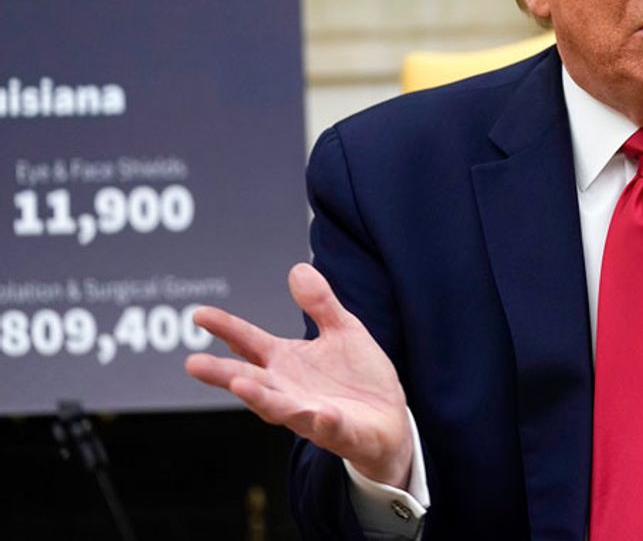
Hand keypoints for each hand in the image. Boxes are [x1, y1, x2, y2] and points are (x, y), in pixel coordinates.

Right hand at [185, 263, 413, 487]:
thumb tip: (298, 269)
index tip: (200, 313)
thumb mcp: (343, 330)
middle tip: (193, 363)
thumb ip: (320, 304)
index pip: (249, 343)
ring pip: (279, 408)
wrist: (391, 420)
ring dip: (260, 398)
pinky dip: (321, 420)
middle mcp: (289, 389)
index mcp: (287, 362)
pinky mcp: (338, 431)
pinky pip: (327, 426)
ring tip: (239, 383)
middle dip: (223, 373)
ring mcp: (310, 413)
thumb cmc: (359, 378)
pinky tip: (319, 412)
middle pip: (251, 380)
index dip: (226, 328)